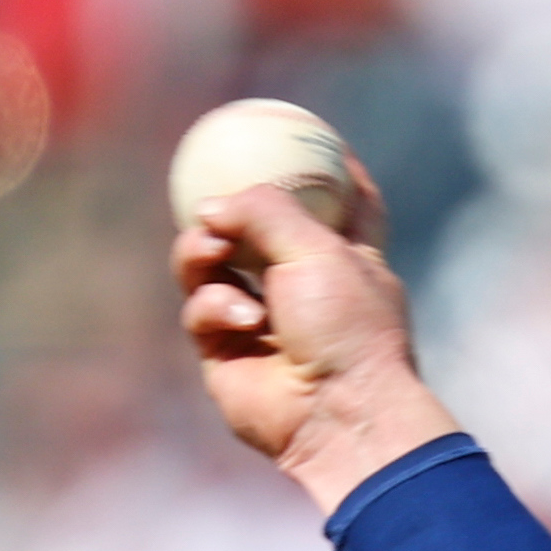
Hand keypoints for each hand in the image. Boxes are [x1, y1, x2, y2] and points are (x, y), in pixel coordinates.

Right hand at [173, 170, 460, 514]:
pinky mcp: (226, 353)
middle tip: (214, 199)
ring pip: (209, 263)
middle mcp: (306, 289)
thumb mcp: (317, 248)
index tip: (322, 136)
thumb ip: (264, 209)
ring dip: (203, 250)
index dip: (337, 172)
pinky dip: (215, 306)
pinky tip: (244, 321)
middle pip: (255, 230)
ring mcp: (263, 321)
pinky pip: (201, 309)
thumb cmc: (347, 330)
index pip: (349, 207)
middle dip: (228, 211)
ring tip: (215, 250)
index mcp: (349, 262)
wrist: (340, 414)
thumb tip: (210, 207)